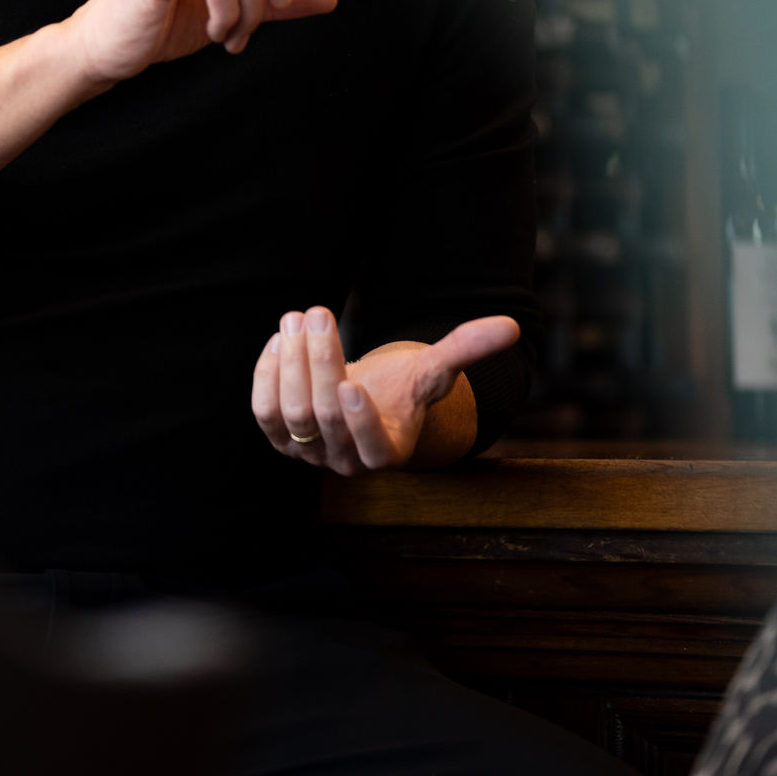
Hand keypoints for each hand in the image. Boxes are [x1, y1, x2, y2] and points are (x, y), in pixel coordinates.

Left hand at [251, 306, 520, 474]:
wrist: (365, 401)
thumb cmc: (402, 388)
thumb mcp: (432, 370)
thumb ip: (466, 349)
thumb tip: (511, 325)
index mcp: (388, 453)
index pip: (372, 448)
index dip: (361, 422)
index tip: (355, 384)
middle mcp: (345, 462)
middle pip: (325, 418)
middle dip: (319, 363)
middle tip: (319, 313)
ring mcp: (309, 454)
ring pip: (290, 414)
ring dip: (290, 363)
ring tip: (298, 316)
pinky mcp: (280, 439)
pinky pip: (265, 412)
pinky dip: (268, 375)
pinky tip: (280, 339)